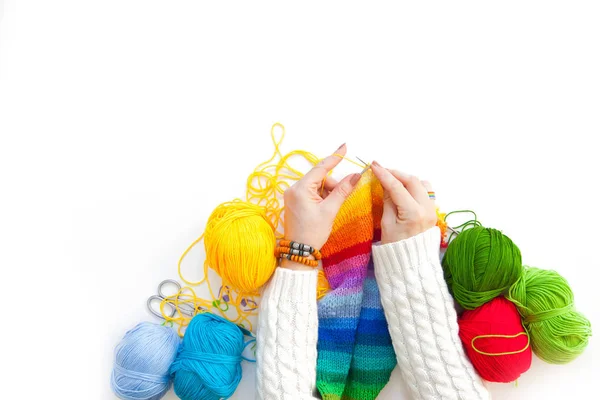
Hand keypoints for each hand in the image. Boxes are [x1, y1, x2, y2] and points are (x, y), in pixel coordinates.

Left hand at [282, 144, 360, 268]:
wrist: (299, 251)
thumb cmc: (313, 233)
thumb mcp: (330, 210)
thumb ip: (342, 190)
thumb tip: (355, 175)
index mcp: (300, 188)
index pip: (320, 168)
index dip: (334, 157)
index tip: (344, 147)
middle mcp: (293, 189)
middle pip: (319, 178)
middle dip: (332, 186)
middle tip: (337, 200)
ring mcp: (293, 195)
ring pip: (316, 186)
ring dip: (327, 193)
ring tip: (329, 209)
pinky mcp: (294, 201)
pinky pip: (311, 193)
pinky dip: (321, 197)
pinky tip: (324, 209)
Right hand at [371, 161, 436, 243]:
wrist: (411, 265)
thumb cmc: (395, 248)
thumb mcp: (386, 224)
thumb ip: (388, 201)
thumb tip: (386, 184)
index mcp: (413, 213)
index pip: (397, 187)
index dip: (384, 174)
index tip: (374, 165)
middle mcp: (426, 209)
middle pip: (412, 181)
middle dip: (396, 173)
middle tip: (382, 171)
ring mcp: (432, 210)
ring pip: (422, 184)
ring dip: (407, 179)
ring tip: (393, 180)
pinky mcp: (433, 212)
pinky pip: (426, 192)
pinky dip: (415, 187)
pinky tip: (404, 190)